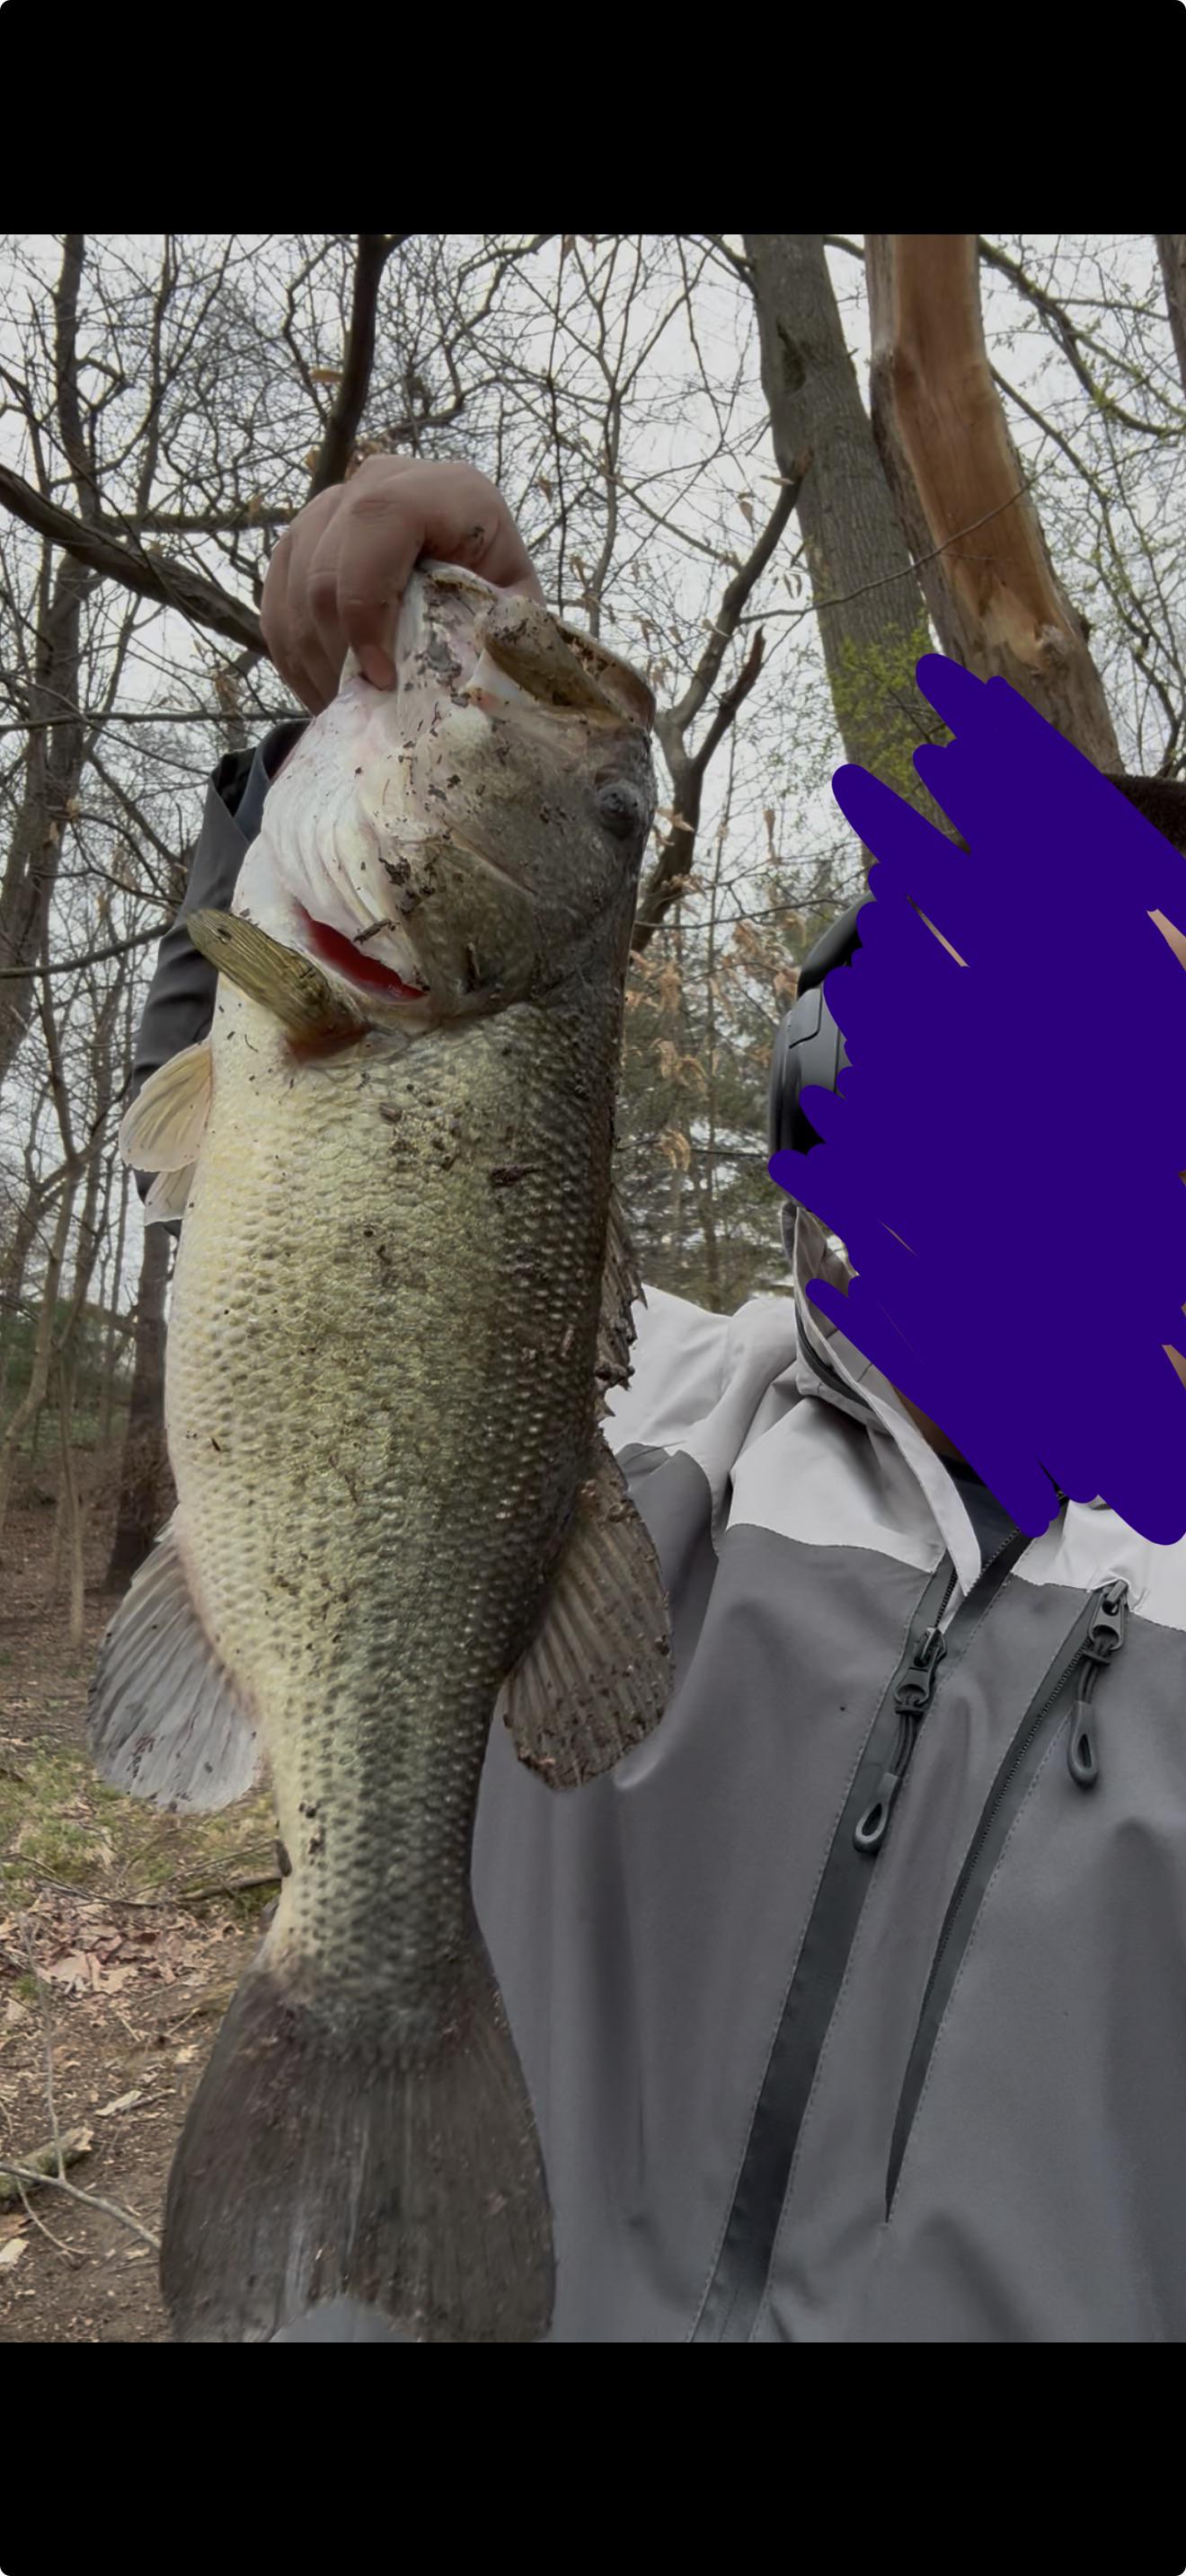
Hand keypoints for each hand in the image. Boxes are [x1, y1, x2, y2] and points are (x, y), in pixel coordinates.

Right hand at [261, 455, 543, 713]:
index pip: (378, 522)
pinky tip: (327, 688)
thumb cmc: (496, 602)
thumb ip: (505, 631)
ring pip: (294, 594)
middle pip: (325, 571)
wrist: (467, 580)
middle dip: (340, 652)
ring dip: (317, 663)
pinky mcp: (298, 544)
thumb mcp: (517, 613)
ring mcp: (329, 509)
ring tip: (352, 704)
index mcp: (444, 489)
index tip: (382, 676)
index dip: (368, 606)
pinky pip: (276, 608)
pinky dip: (296, 660)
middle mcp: (379, 481)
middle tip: (367, 704)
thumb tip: (483, 655)